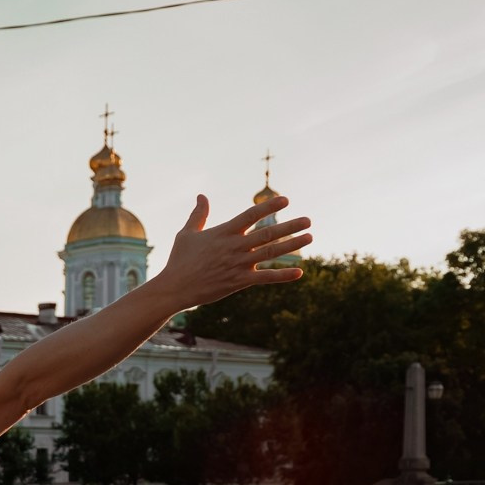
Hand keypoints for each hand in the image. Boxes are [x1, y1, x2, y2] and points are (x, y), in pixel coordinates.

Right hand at [151, 195, 310, 309]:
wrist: (175, 288)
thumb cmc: (179, 260)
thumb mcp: (186, 234)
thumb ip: (198, 214)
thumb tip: (201, 196)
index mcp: (224, 232)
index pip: (251, 215)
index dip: (269, 206)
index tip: (286, 200)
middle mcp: (234, 246)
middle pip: (268, 233)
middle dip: (290, 226)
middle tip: (308, 220)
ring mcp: (238, 264)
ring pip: (270, 252)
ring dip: (292, 244)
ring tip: (310, 237)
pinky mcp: (239, 281)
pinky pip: (265, 277)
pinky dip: (283, 275)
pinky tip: (299, 272)